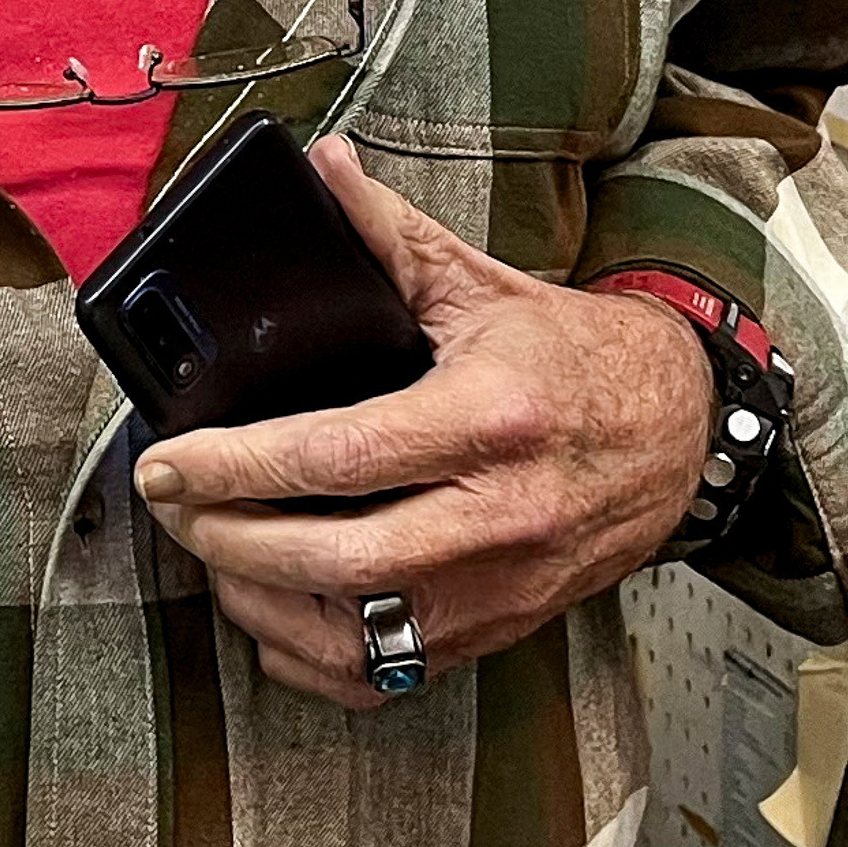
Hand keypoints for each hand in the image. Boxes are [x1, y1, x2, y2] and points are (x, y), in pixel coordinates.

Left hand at [129, 139, 713, 708]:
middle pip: (334, 559)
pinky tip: (273, 612)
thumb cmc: (578, 361)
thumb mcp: (484, 287)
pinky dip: (313, 657)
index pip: (338, 455)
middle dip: (226, 538)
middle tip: (169, 505)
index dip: (236, 465)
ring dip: (260, 601)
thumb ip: (391, 235)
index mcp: (488, 419)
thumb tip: (324, 169)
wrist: (680, 434)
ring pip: (354, 634)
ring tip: (212, 551)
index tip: (167, 460)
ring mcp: (500, 587)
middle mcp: (498, 516)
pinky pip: (388, 677)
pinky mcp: (500, 629)